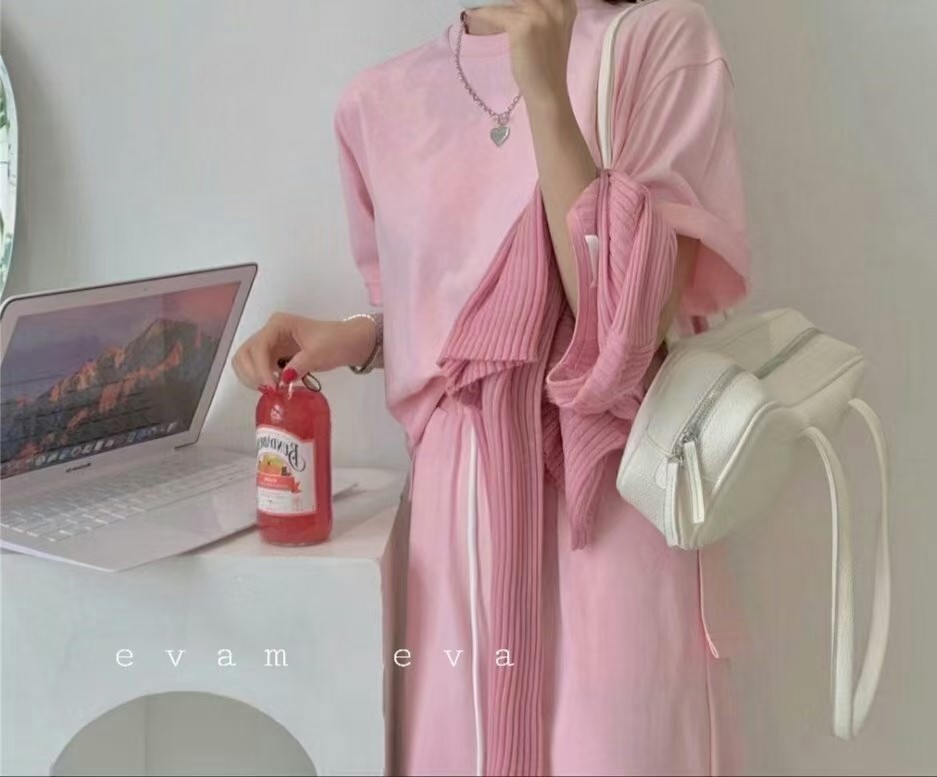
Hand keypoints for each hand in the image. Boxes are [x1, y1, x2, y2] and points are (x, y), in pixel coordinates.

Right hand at [231, 312, 375, 390]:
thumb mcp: (320, 353)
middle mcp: (270, 332)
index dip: (261, 368)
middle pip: (245, 353)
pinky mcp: (276, 355)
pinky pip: (259, 367)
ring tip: (270, 390)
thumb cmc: (337, 342)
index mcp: (278, 324)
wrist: (351, 342)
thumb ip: (300, 364)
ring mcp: (272, 344)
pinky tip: (273, 388)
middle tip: (268, 390)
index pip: (259, 346)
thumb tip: (283, 379)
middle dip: (251, 373)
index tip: (272, 387)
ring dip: (252, 377)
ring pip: (247, 360)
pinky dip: (260, 378)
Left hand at [467, 0, 576, 111]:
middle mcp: (556, 3)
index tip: (507, 3)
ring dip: (491, 1)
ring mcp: (541, 13)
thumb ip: (541, 11)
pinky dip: (482, 13)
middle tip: (492, 2)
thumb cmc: (546, 65)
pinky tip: (473, 13)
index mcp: (566, 4)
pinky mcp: (523, 26)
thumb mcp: (551, 31)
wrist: (548, 93)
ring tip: (479, 4)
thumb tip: (510, 2)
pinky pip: (496, 13)